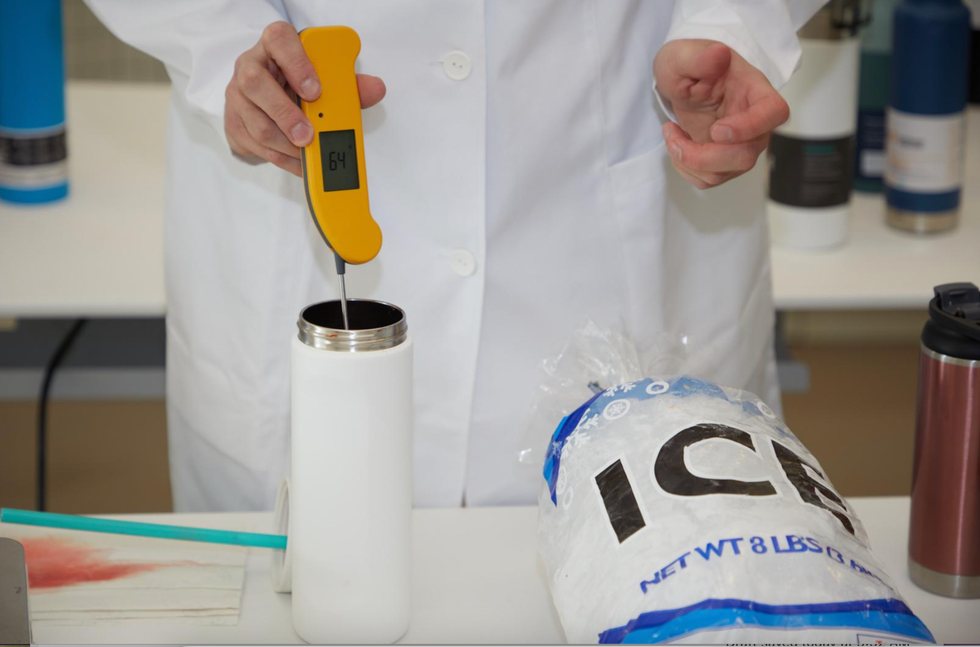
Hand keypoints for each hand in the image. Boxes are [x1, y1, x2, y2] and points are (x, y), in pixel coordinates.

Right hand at [225, 21, 385, 176]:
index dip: (297, 64)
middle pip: (256, 84)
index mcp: (274, 46)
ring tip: (308, 152)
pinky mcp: (234, 124)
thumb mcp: (321, 78)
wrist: (265, 97)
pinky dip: (282, 159)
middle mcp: (250, 66)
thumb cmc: (296, 82)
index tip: (316, 90)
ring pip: (256, 123)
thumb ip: (348, 84)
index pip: (278, 40)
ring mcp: (237, 96)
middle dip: (286, 114)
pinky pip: (255, 146)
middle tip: (309, 135)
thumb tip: (375, 89)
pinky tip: (300, 162)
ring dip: (285, 144)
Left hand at [653, 39, 788, 188]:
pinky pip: (707, 180)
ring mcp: (741, 146)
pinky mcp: (723, 162)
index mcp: (753, 90)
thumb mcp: (683, 55)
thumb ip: (699, 57)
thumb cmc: (689, 66)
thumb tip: (719, 54)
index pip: (774, 113)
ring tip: (671, 134)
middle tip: (674, 136)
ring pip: (724, 173)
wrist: (682, 81)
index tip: (717, 130)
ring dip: (688, 160)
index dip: (751, 127)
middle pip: (746, 156)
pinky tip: (677, 143)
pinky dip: (684, 167)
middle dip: (704, 156)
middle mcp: (754, 123)